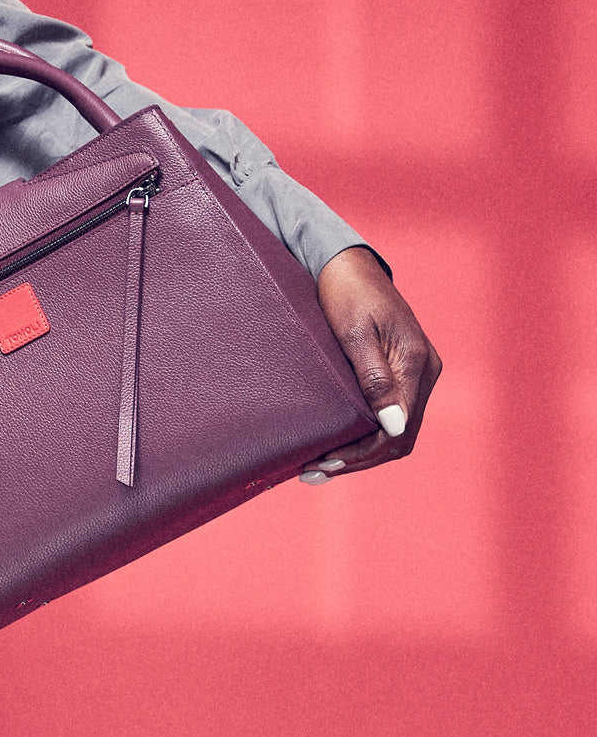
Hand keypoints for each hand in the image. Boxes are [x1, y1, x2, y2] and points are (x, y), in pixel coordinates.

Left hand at [299, 246, 440, 483]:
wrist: (345, 264)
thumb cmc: (346, 291)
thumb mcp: (354, 332)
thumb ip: (374, 378)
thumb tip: (393, 427)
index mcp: (417, 363)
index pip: (397, 430)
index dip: (362, 453)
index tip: (324, 462)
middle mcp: (424, 373)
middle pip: (399, 438)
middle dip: (358, 460)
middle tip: (313, 472)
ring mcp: (415, 374)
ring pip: (394, 432)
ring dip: (360, 453)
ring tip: (319, 466)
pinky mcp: (400, 372)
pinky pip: (388, 415)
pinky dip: (363, 435)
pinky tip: (335, 444)